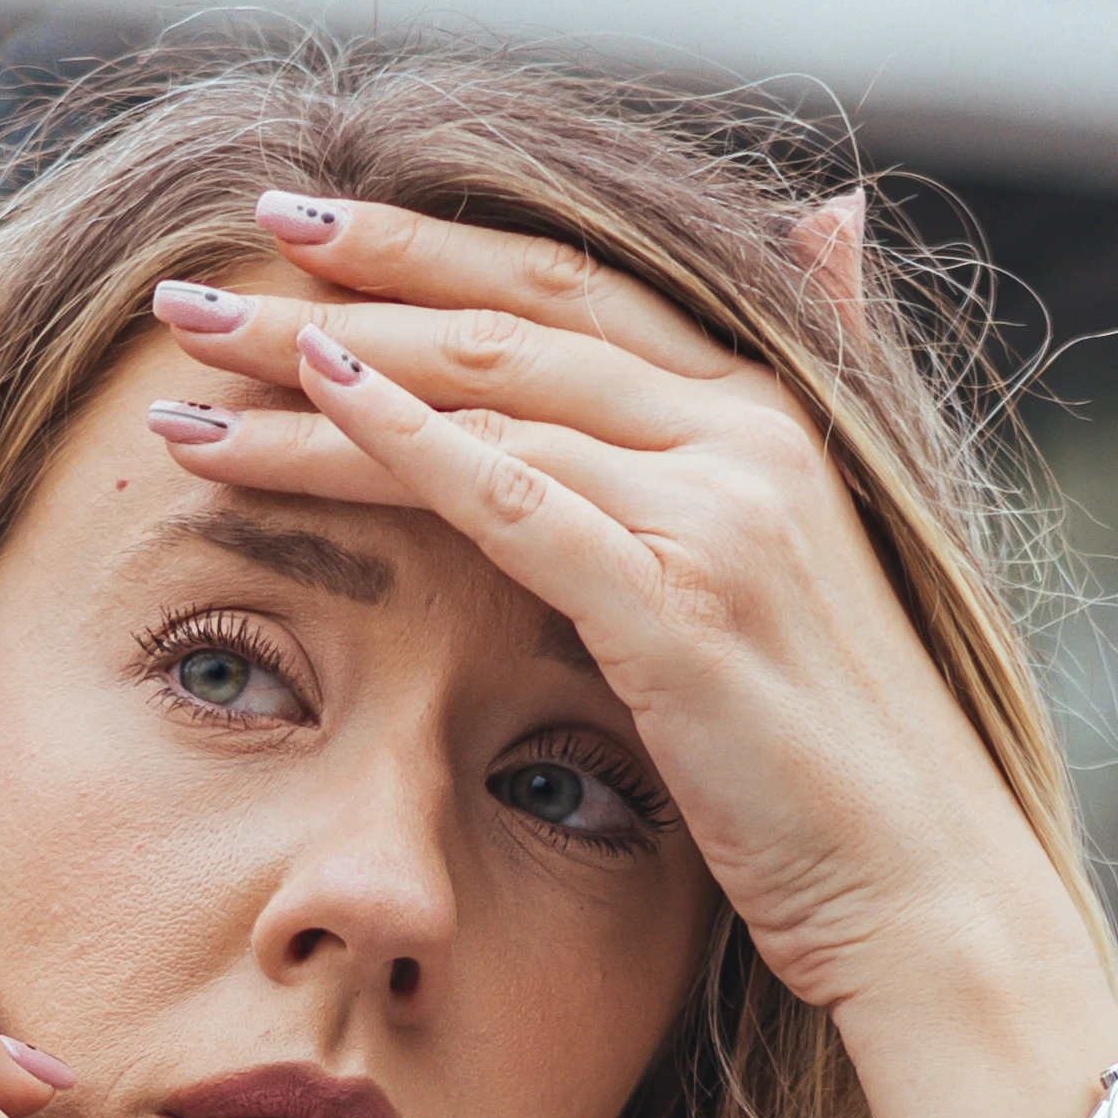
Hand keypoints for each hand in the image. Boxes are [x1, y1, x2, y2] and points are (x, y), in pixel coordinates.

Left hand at [146, 190, 1105, 1067]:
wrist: (931, 897)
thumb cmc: (840, 765)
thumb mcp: (797, 578)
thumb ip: (747, 442)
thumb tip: (823, 229)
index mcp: (771, 410)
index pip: (566, 285)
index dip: (423, 239)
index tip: (293, 219)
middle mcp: (749, 432)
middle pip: (507, 314)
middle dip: (340, 282)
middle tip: (191, 284)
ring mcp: (721, 512)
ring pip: (484, 398)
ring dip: (317, 377)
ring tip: (186, 376)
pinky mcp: (684, 607)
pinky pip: (514, 500)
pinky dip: (403, 441)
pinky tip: (304, 409)